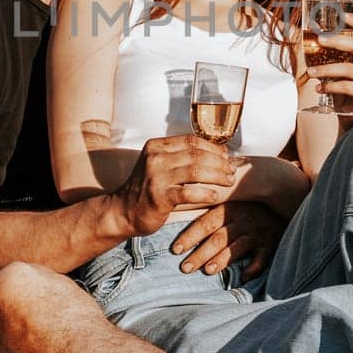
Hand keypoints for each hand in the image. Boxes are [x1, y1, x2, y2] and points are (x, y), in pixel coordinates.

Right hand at [111, 135, 237, 235]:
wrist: (122, 212)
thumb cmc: (145, 189)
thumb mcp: (157, 165)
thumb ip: (179, 156)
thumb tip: (215, 152)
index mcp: (156, 146)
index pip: (191, 140)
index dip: (213, 147)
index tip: (226, 155)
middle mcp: (155, 158)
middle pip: (197, 154)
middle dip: (219, 162)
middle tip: (231, 170)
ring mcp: (156, 177)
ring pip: (196, 170)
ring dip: (217, 175)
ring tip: (228, 181)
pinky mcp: (159, 197)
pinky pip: (189, 192)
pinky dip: (205, 193)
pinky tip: (215, 196)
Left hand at [170, 200, 285, 279]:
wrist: (284, 204)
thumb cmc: (249, 208)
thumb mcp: (231, 205)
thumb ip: (210, 214)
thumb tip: (178, 223)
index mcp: (229, 209)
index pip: (205, 223)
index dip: (190, 236)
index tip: (175, 249)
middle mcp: (242, 219)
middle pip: (218, 238)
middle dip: (200, 253)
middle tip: (185, 268)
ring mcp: (257, 232)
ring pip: (236, 247)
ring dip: (222, 259)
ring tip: (208, 271)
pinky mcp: (271, 243)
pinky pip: (263, 256)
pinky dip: (254, 267)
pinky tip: (244, 277)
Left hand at [303, 8, 352, 121]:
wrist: (348, 115)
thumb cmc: (338, 85)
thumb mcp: (329, 64)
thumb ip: (312, 46)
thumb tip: (282, 25)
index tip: (341, 14)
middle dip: (337, 41)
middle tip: (319, 40)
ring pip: (349, 68)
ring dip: (326, 69)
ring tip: (311, 72)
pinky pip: (347, 86)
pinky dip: (330, 87)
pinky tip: (319, 89)